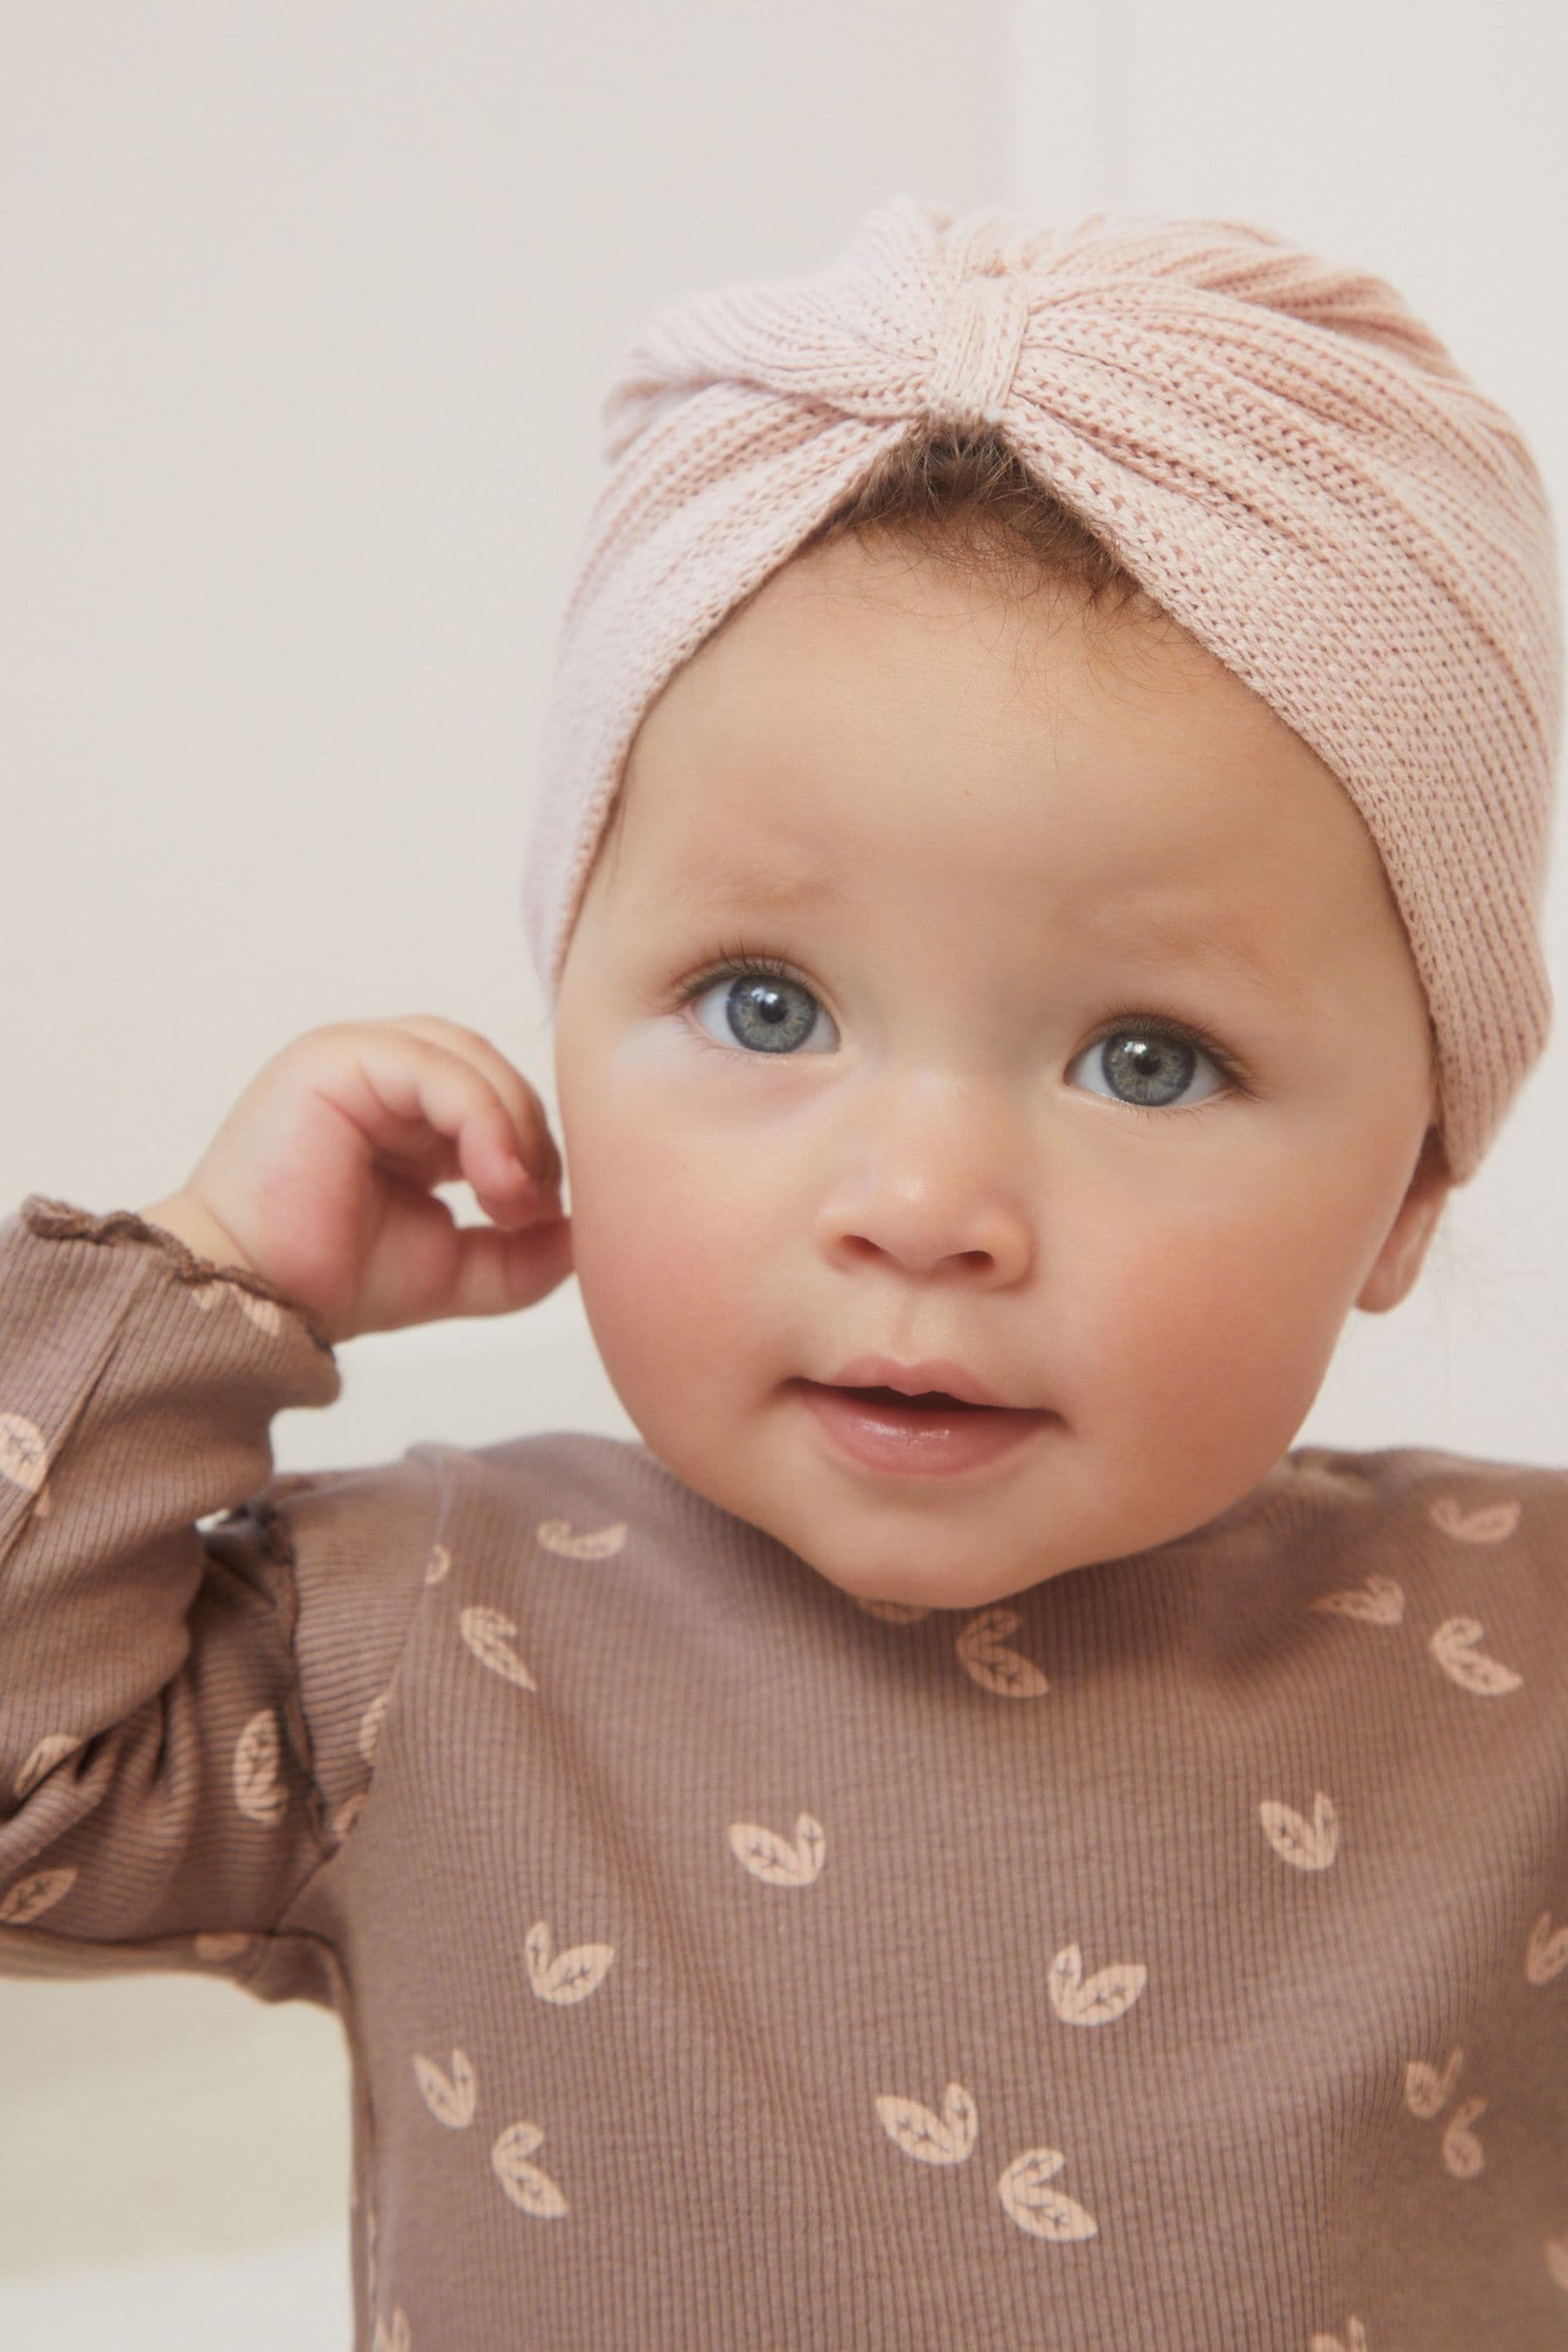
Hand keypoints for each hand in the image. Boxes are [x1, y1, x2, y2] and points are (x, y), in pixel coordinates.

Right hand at [139, 1015, 572, 1344]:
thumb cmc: (331, 1281)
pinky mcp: (334, 1058)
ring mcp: (354, 1056)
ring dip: (511, 1128)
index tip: (539, 1219)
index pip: (499, 1094)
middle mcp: (380, 1072)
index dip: (533, 1146)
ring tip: (510, 1200)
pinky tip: (491, 1178)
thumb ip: (524, 1251)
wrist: (255, 1305)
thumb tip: (587, 1234)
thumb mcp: (457, 1267)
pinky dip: (481, 1119)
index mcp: (405, 1107)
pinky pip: (434, 1067)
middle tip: (529, 1211)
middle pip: (492, 1068)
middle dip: (529, 1136)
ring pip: (470, 1058)